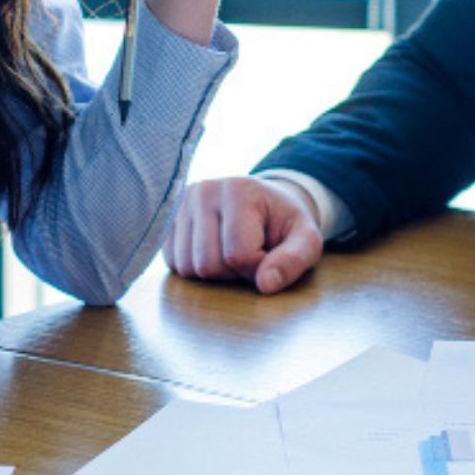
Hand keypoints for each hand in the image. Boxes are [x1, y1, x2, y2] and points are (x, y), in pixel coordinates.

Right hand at [168, 175, 324, 293]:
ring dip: (214, 273)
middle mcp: (204, 191)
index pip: (238, 255)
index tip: (269, 255)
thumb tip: (265, 285)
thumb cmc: (285, 224)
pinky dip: (195, 268)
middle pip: (208, 264)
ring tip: (232, 254)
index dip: (257, 269)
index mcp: (239, 190)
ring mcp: (181, 203)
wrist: (265, 203)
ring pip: (187, 267)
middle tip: (251, 256)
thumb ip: (294, 260)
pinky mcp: (168, 218)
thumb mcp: (307, 240)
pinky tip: (214, 252)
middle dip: (234, 273)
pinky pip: (173, 262)